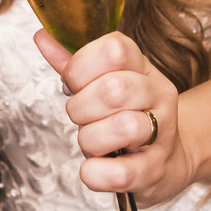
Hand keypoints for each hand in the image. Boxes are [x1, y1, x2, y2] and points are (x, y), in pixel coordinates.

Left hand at [35, 29, 193, 206]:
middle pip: (116, 89)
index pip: (115, 49)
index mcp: (141, 67)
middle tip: (81, 117)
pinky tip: (93, 169)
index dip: (80, 67)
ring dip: (91, 139)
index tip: (73, 83)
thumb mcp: (104, 83)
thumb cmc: (127, 115)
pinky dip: (97, 173)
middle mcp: (157, 95)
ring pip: (123, 127)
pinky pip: (123, 173)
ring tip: (93, 142)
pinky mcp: (156, 170)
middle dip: (81, 107)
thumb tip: (42, 37)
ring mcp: (162, 132)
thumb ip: (73, 63)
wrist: (168, 157)